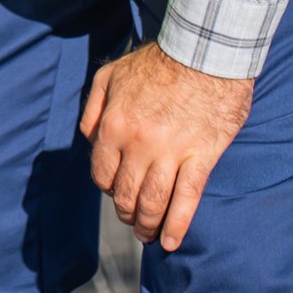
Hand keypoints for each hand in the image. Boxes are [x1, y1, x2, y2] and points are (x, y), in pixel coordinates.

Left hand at [80, 42, 251, 251]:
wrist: (204, 50)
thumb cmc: (157, 62)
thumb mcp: (109, 76)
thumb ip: (92, 109)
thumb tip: (88, 140)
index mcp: (112, 125)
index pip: (101, 173)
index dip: (107, 188)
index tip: (116, 193)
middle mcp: (137, 144)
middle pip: (125, 193)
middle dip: (126, 212)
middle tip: (132, 220)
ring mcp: (170, 153)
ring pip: (153, 202)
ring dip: (147, 225)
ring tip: (148, 235)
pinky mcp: (201, 157)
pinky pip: (187, 199)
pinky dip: (177, 225)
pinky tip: (171, 242)